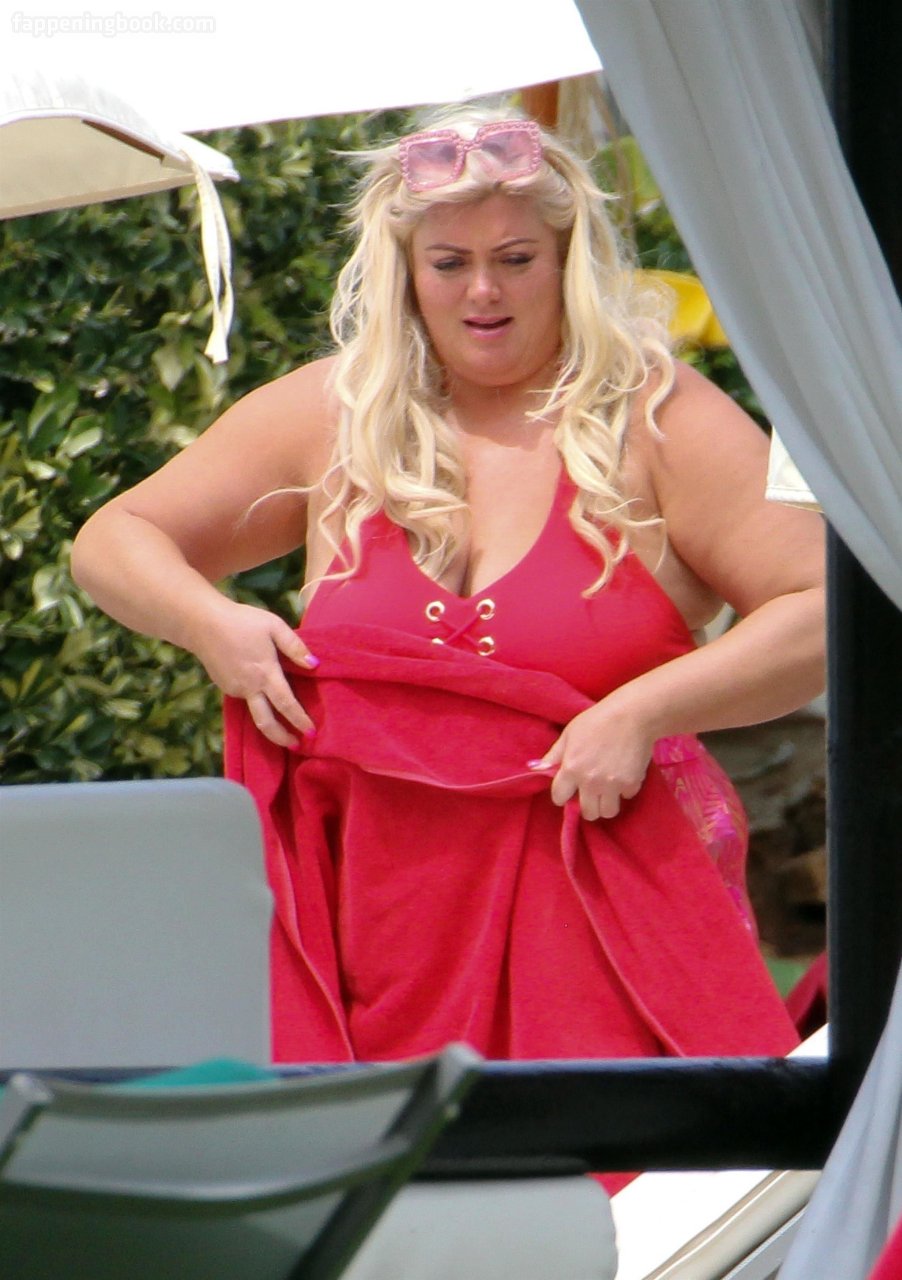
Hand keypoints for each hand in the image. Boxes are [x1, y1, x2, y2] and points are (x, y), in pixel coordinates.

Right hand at [191, 599, 318, 747]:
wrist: (202, 623)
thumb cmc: (242, 621)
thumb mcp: (274, 626)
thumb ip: (294, 646)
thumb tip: (314, 664)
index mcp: (265, 673)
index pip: (286, 704)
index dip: (300, 720)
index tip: (311, 732)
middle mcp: (249, 687)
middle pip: (266, 723)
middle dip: (282, 738)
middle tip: (296, 745)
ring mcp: (235, 689)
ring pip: (255, 711)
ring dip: (270, 720)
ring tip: (283, 721)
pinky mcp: (224, 687)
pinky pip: (245, 698)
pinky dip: (257, 701)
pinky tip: (261, 692)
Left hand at [529, 697, 654, 820]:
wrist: (632, 714)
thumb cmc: (597, 720)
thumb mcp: (569, 734)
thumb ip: (554, 755)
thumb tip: (536, 769)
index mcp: (571, 769)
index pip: (559, 798)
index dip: (563, 794)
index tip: (569, 790)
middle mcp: (590, 781)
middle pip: (587, 813)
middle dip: (588, 805)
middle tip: (592, 793)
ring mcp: (612, 785)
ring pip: (607, 812)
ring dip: (607, 803)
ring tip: (608, 790)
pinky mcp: (631, 783)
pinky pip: (626, 797)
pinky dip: (625, 789)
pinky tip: (624, 775)